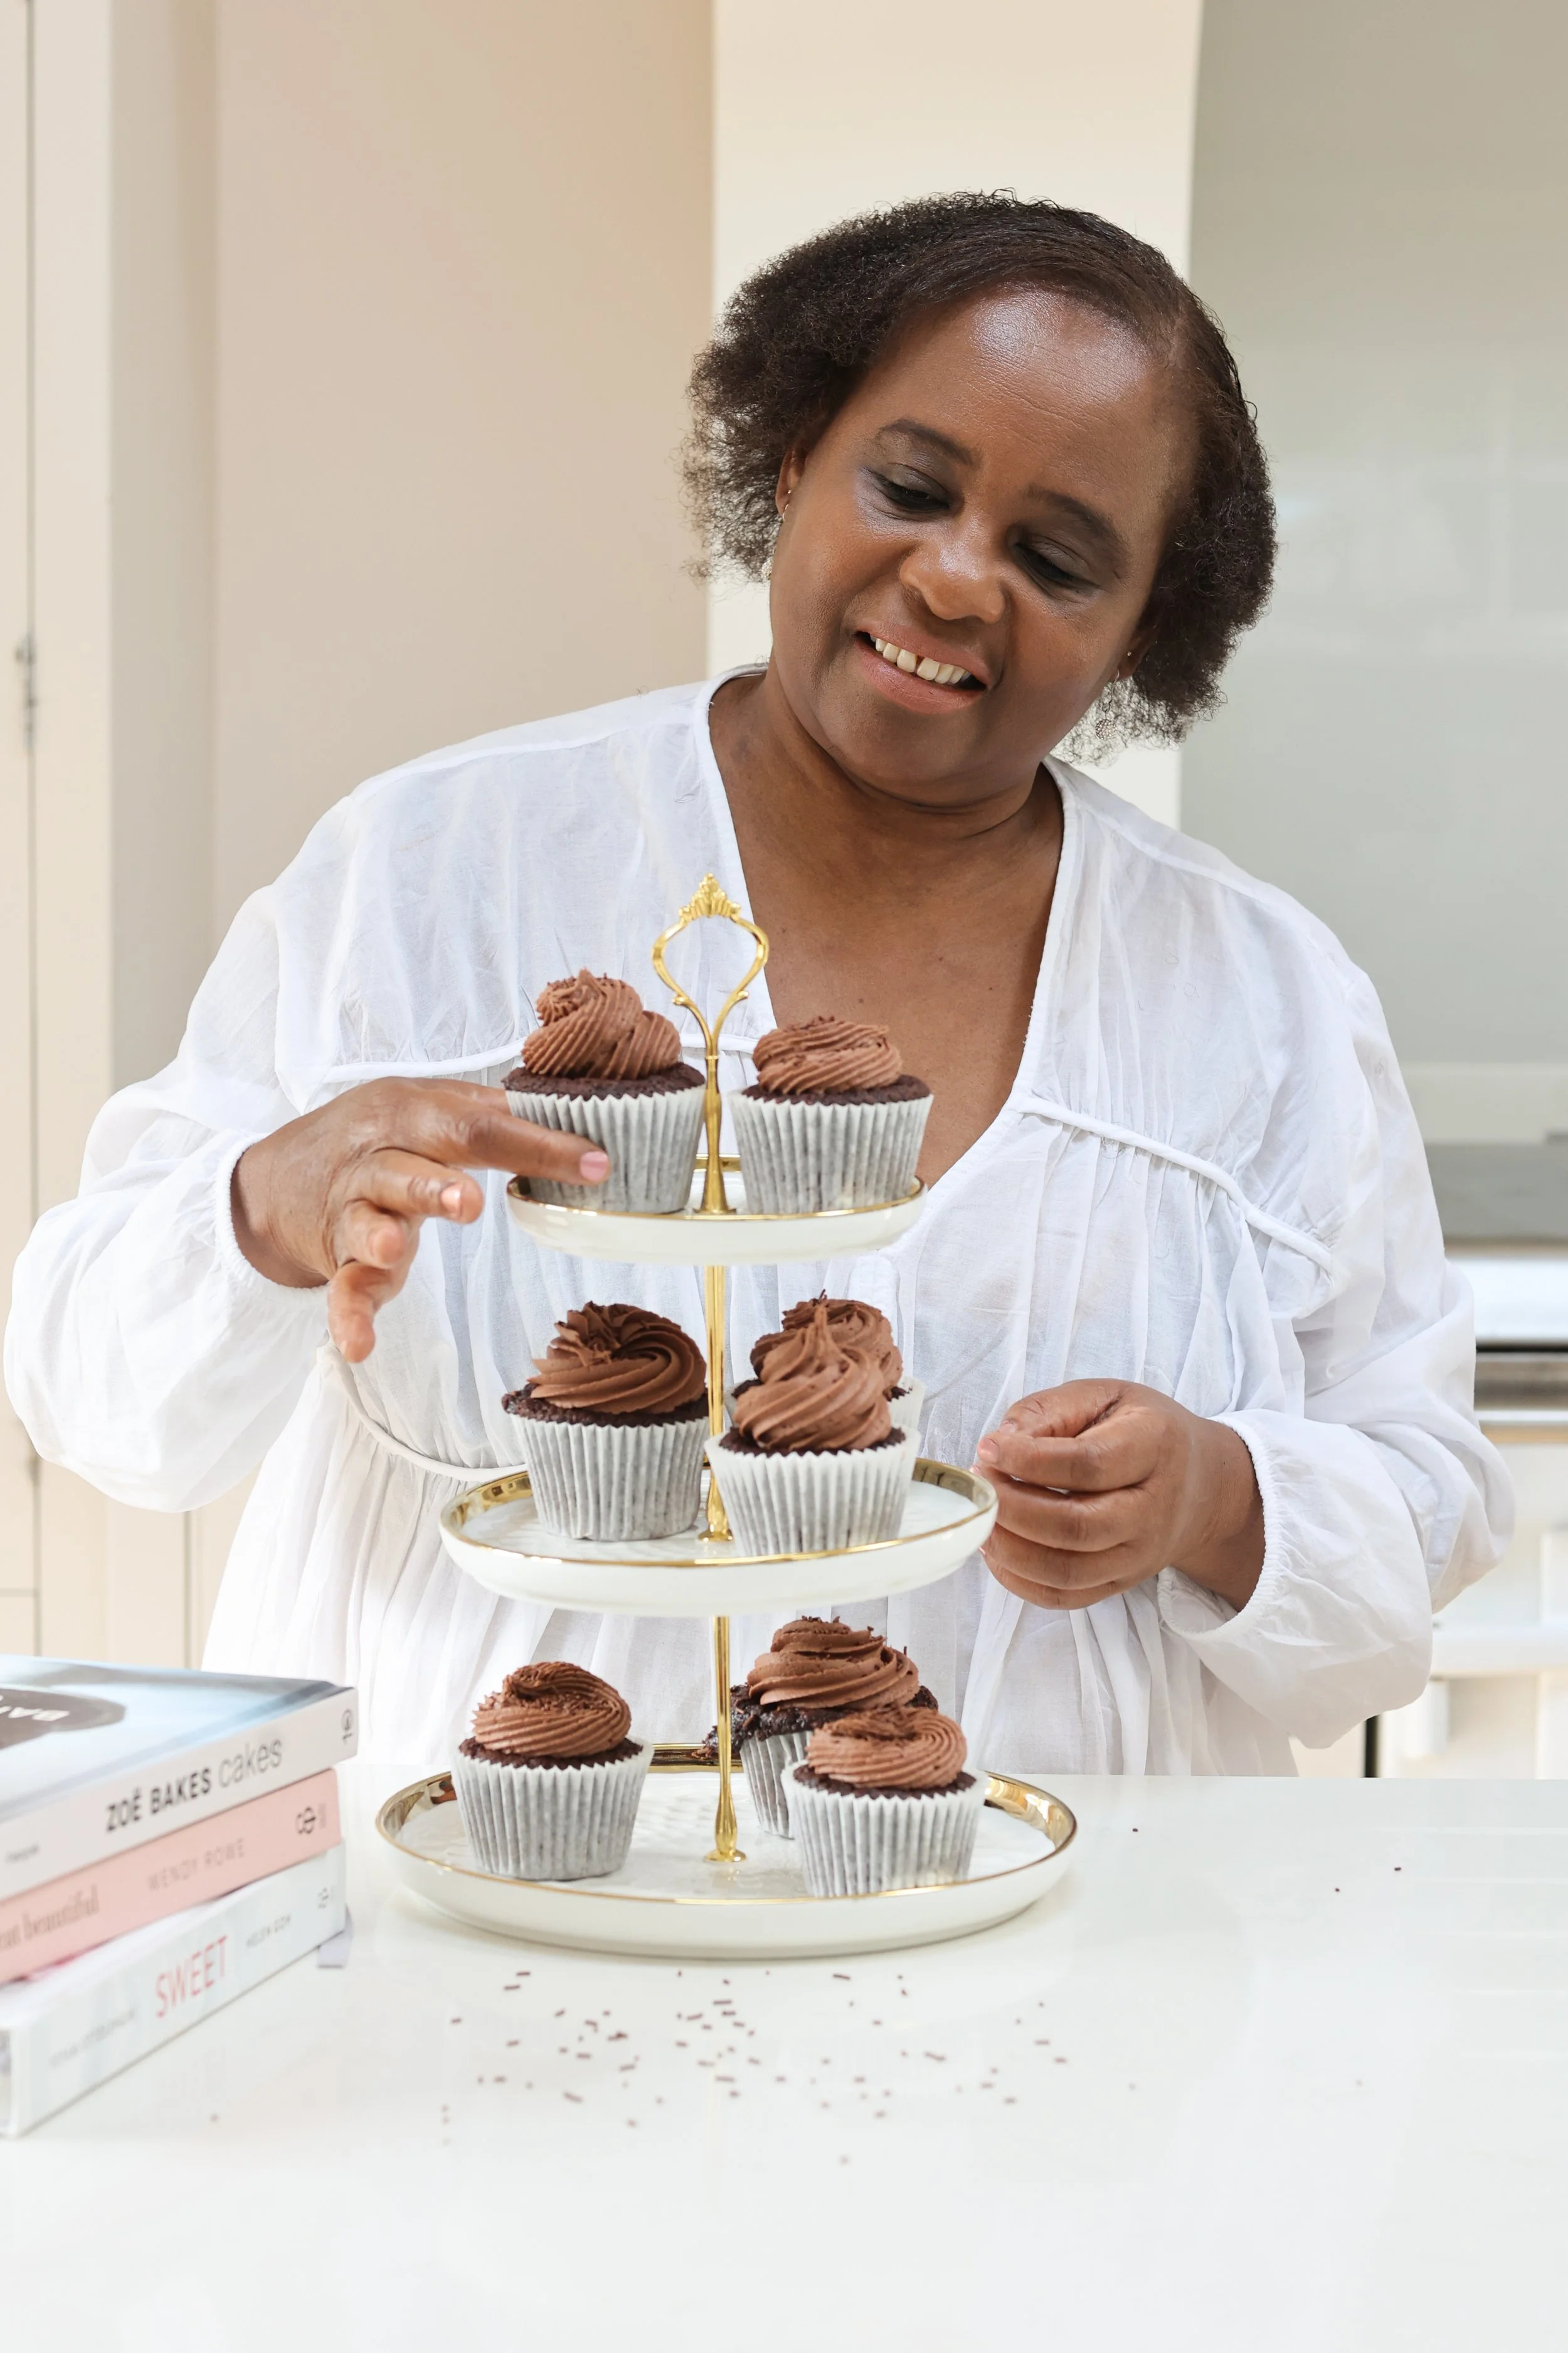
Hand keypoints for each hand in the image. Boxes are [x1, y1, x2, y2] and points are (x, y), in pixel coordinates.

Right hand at [232, 1079, 608, 1361]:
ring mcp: (354, 1212)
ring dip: (380, 1234)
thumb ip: (489, 1114)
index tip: (596, 1163)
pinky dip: (348, 1317)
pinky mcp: (339, 1261)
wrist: (276, 1178)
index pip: (480, 1125)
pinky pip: (344, 1289)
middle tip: (469, 1204)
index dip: (538, 1144)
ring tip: (393, 1247)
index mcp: (412, 1115)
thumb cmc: (376, 1136)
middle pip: (409, 1167)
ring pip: (367, 1220)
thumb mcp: (426, 1106)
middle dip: (436, 1185)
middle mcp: (378, 1159)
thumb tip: (575, 1114)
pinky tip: (359, 1346)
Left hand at [974, 1379, 1263, 1611]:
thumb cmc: (1141, 1431)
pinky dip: (1021, 1581)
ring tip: (983, 1520)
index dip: (1028, 1460)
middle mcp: (1154, 1508)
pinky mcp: (1123, 1582)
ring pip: (1069, 1570)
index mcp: (1155, 1446)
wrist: (1200, 1484)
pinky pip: (1066, 1596)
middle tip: (982, 1486)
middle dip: (1014, 1509)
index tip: (989, 1449)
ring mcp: (1140, 1554)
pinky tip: (998, 1551)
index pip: (1088, 1465)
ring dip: (1011, 1549)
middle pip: (1078, 1526)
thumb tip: (999, 1446)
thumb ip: (1049, 1412)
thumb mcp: (1103, 1397)